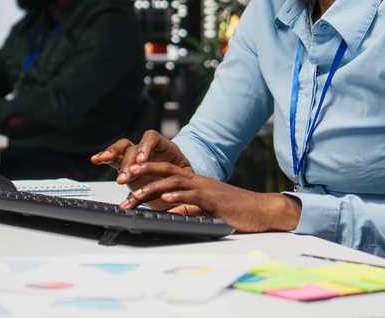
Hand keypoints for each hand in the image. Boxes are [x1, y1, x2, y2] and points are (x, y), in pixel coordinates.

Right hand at [91, 130, 192, 209]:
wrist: (180, 186)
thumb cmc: (185, 183)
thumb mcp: (188, 185)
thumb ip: (184, 191)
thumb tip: (185, 206)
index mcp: (165, 148)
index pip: (152, 138)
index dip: (145, 147)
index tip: (141, 160)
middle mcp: (148, 150)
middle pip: (134, 147)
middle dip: (127, 162)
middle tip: (125, 177)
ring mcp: (136, 157)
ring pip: (121, 149)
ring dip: (112, 154)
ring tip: (102, 160)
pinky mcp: (127, 167)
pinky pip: (114, 158)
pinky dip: (104, 157)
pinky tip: (96, 159)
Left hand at [119, 161, 302, 232]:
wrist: (262, 211)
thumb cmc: (236, 211)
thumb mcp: (206, 210)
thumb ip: (188, 208)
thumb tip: (168, 213)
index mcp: (195, 182)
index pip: (166, 173)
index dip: (147, 171)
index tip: (127, 177)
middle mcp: (198, 181)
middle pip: (165, 171)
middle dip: (142, 173)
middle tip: (122, 178)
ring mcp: (205, 189)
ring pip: (174, 183)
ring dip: (153, 189)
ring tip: (135, 196)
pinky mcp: (214, 200)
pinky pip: (193, 197)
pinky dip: (178, 199)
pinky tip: (166, 202)